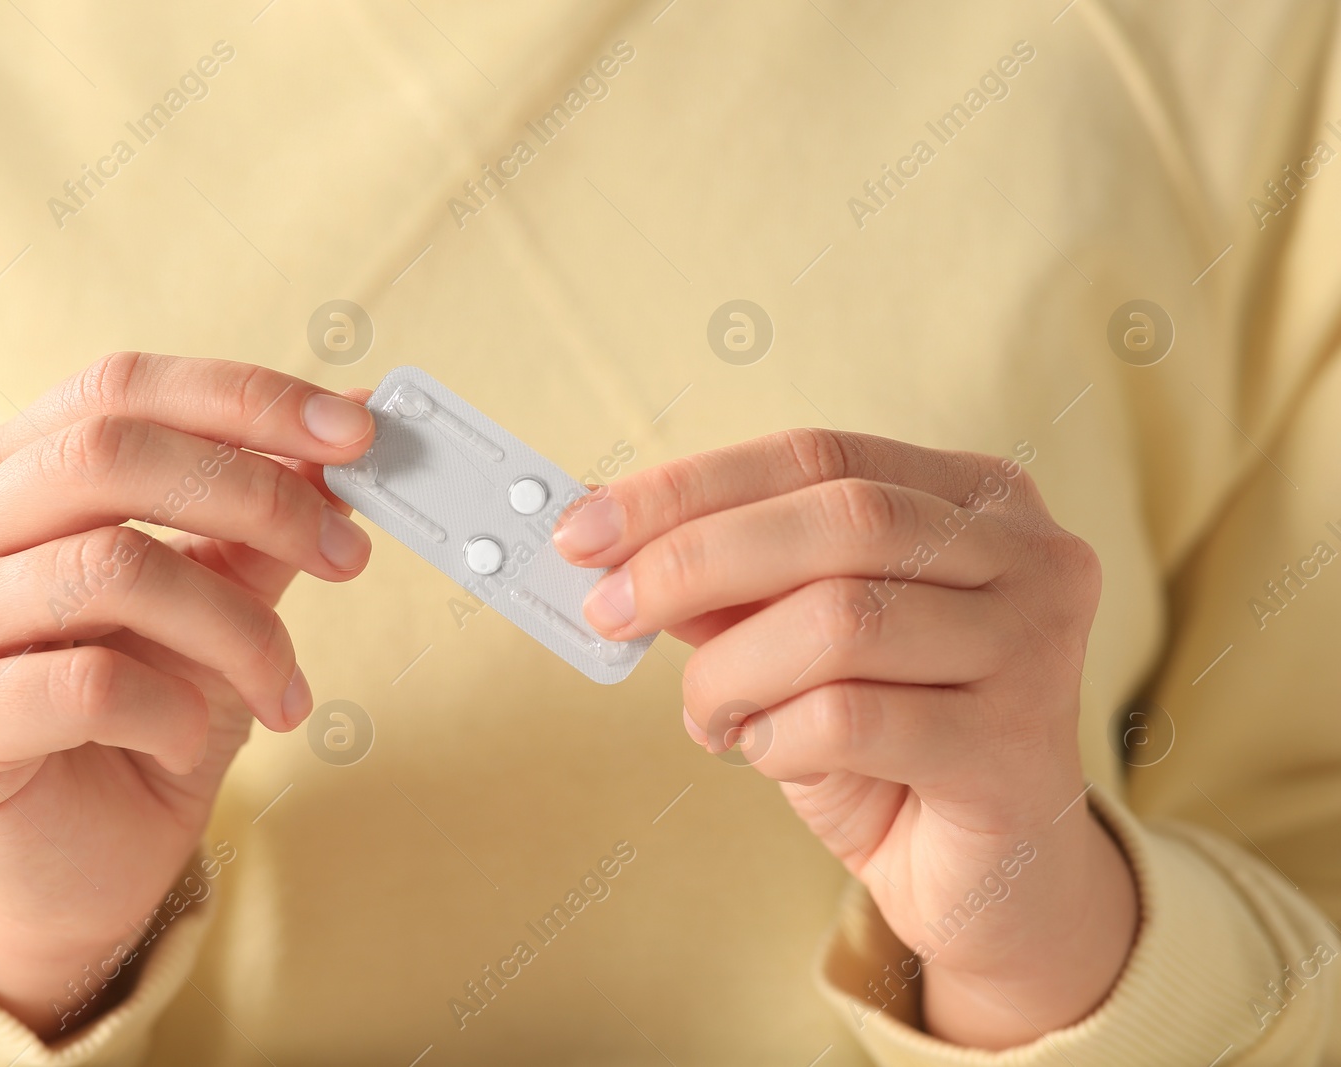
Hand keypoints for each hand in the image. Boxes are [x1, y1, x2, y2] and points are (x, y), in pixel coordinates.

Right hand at [0, 352, 374, 1036]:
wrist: (67, 869)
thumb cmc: (140, 717)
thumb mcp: (213, 602)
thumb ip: (259, 520)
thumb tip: (350, 426)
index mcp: (4, 471)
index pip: (121, 387)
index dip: (245, 399)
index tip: (357, 430)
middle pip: (108, 452)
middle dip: (257, 494)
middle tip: (350, 555)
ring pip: (109, 567)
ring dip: (237, 629)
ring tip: (283, 689)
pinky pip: (89, 685)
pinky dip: (174, 710)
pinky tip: (190, 741)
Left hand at [553, 428, 1136, 1048]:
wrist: (992, 876)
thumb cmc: (889, 740)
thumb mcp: (794, 642)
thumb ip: (728, 586)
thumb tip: (607, 541)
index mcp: (975, 495)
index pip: (815, 456)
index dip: (687, 487)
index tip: (582, 525)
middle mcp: (1028, 554)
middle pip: (838, 518)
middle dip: (692, 559)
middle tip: (607, 609)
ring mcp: (1035, 647)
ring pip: (841, 620)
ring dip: (730, 670)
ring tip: (709, 713)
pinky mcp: (1013, 748)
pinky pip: (852, 719)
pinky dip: (774, 736)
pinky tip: (766, 752)